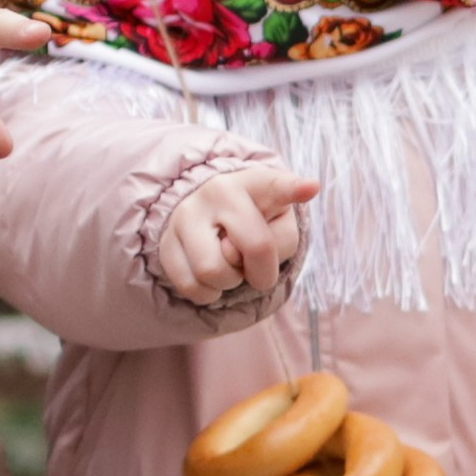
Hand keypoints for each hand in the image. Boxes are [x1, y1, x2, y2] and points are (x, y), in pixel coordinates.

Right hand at [156, 160, 318, 305]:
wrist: (209, 215)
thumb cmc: (256, 222)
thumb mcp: (279, 222)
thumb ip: (278, 240)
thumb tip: (229, 253)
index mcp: (255, 182)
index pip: (275, 184)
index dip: (292, 188)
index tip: (310, 187)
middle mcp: (218, 191)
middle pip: (255, 247)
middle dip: (263, 271)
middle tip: (257, 267)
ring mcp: (186, 215)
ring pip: (213, 271)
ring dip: (230, 282)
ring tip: (230, 266)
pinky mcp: (166, 241)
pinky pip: (191, 286)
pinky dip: (207, 293)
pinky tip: (212, 277)